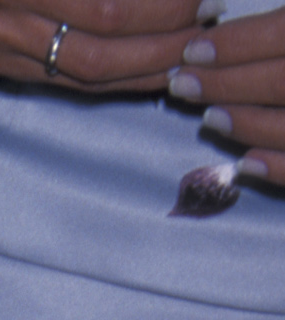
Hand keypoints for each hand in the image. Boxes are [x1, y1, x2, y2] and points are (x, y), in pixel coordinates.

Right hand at [0, 0, 209, 91]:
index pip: (105, 7)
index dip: (158, 7)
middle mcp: (6, 19)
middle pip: (98, 50)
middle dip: (161, 41)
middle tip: (204, 20)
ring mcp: (4, 51)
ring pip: (89, 77)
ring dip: (148, 66)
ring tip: (190, 47)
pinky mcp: (6, 69)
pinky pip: (75, 86)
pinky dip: (124, 79)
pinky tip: (157, 66)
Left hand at [164, 5, 284, 180]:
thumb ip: (273, 24)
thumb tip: (207, 16)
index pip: (282, 33)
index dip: (237, 43)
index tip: (192, 50)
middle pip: (279, 80)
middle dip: (227, 84)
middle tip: (181, 85)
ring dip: (246, 123)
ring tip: (208, 119)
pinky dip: (276, 168)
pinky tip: (244, 165)